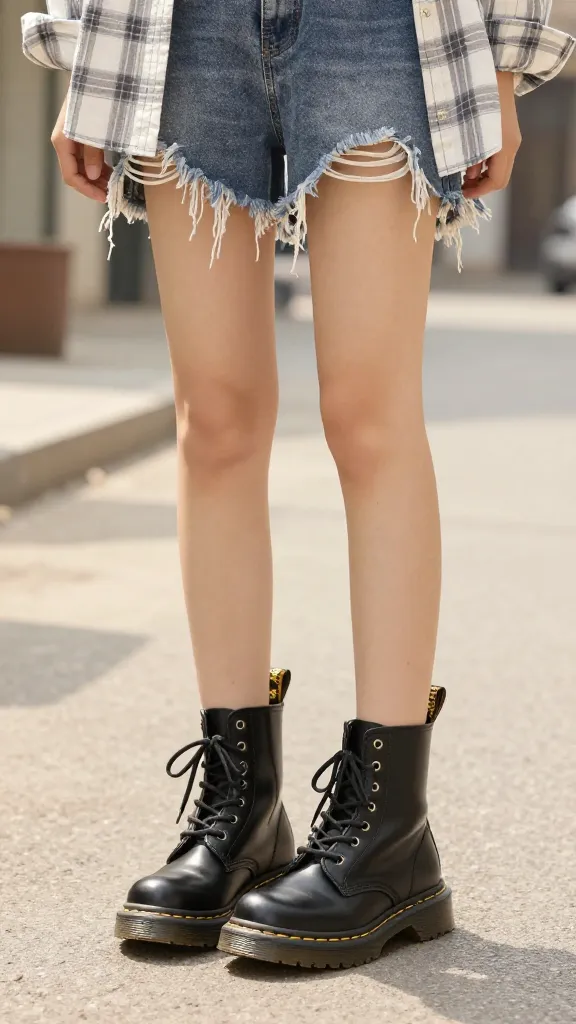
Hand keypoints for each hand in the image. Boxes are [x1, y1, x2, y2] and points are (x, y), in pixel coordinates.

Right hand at [51, 94, 110, 202]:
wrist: (95, 74)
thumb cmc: (95, 98)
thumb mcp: (96, 128)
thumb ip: (93, 153)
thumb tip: (93, 176)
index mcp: (62, 142)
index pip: (71, 176)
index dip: (87, 190)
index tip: (104, 198)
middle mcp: (64, 142)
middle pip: (76, 173)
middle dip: (93, 186)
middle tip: (111, 194)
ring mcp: (73, 139)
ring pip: (83, 166)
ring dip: (97, 178)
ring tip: (113, 185)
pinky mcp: (82, 134)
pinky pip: (88, 157)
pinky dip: (99, 166)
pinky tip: (111, 172)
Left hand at [462, 71, 521, 198]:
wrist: (494, 69)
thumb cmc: (475, 99)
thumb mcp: (467, 131)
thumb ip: (468, 156)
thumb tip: (467, 175)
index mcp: (505, 147)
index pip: (496, 182)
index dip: (478, 192)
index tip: (462, 193)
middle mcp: (511, 145)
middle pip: (499, 178)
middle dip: (480, 185)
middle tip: (461, 185)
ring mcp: (511, 138)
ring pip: (498, 167)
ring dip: (481, 174)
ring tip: (462, 172)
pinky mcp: (506, 132)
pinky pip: (497, 155)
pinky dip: (484, 162)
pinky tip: (469, 158)